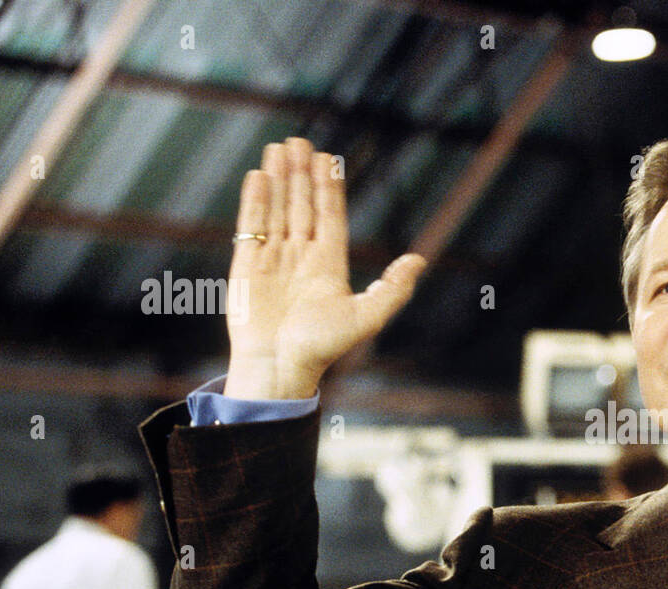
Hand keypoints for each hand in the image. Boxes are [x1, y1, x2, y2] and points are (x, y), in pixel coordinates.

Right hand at [224, 137, 426, 398]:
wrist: (280, 366)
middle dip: (302, 174)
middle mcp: (302, 257)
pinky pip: (252, 226)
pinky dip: (255, 201)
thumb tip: (419, 260)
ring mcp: (274, 259)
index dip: (329, 188)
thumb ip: (393, 288)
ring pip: (277, 209)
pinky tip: (259, 176)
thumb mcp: (367, 316)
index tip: (329, 159)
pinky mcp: (247, 265)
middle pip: (302, 205)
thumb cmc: (323, 347)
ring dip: (279, 179)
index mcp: (329, 266)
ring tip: (280, 148)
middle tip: (301, 142)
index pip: (330, 217)